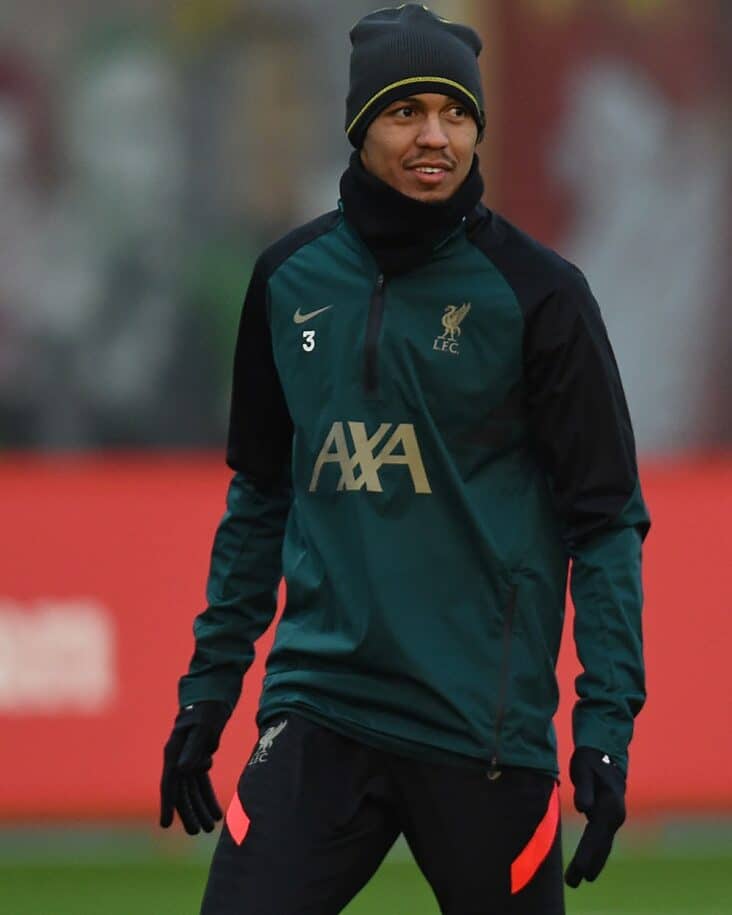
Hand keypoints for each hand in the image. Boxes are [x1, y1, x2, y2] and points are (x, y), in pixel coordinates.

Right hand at [159, 700, 229, 834]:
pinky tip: (217, 812)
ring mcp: (187, 759)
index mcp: (173, 752)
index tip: (165, 825)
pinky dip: (208, 797)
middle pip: (181, 791)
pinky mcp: (199, 758)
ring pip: (193, 790)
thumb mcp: (203, 728)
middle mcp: (177, 758)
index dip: (167, 804)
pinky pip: (202, 784)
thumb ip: (194, 749)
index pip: (169, 783)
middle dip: (189, 812)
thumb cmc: (207, 710)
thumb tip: (183, 771)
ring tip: (211, 827)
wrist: (214, 696)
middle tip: (199, 832)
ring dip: (201, 808)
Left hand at [565, 747, 625, 886]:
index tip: (579, 872)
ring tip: (576, 880)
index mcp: (610, 806)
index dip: (587, 855)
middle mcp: (615, 816)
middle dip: (587, 865)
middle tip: (572, 883)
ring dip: (591, 862)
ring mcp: (613, 818)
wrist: (604, 752)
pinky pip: (601, 839)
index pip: (596, 836)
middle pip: (600, 845)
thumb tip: (583, 808)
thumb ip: (584, 789)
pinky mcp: (607, 817)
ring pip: (602, 845)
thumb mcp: (584, 769)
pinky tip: (587, 865)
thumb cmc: (590, 759)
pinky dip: (594, 853)